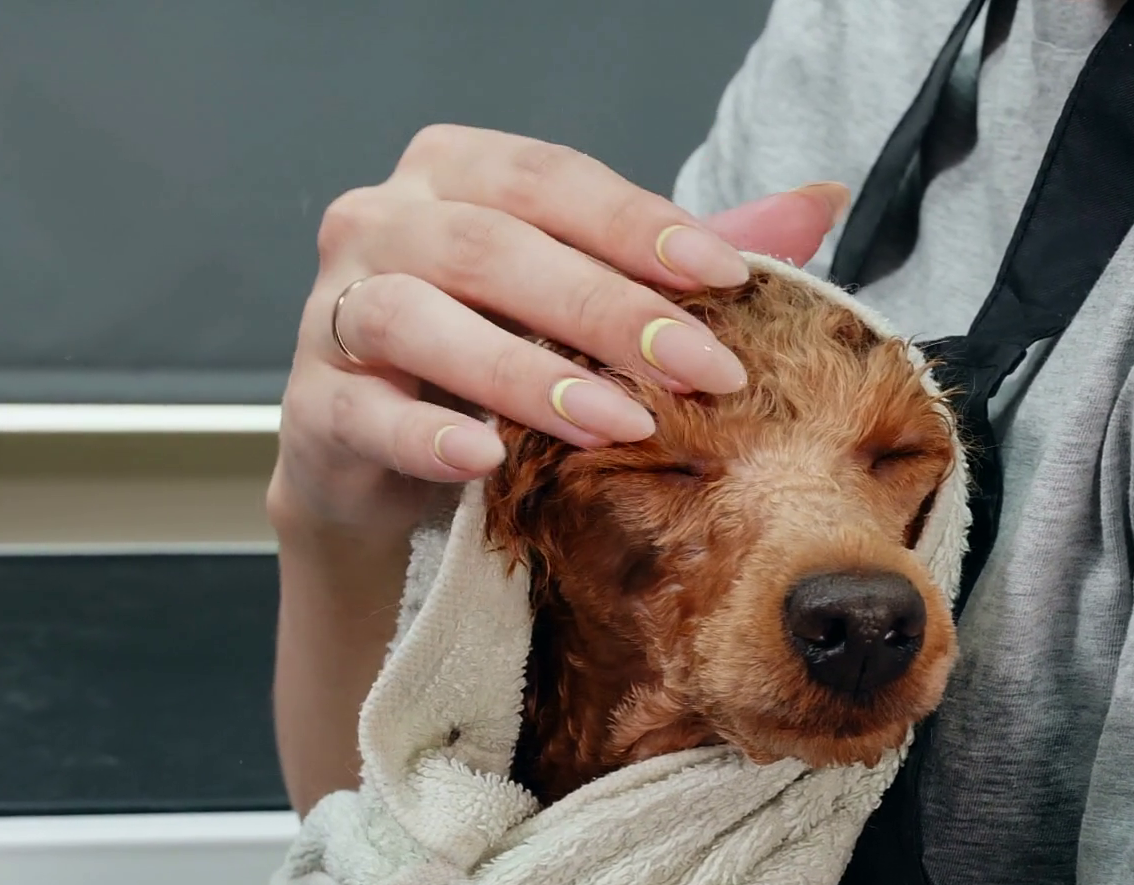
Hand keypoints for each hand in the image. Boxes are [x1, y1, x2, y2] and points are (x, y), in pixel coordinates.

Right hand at [267, 124, 847, 543]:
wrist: (393, 462)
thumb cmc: (501, 358)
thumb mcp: (597, 299)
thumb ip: (686, 255)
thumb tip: (819, 202)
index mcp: (461, 174)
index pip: (556, 182)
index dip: (643, 226)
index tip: (731, 276)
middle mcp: (385, 221)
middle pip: (495, 247)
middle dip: (608, 311)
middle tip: (701, 371)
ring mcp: (338, 311)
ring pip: (420, 318)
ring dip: (525, 372)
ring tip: (615, 422)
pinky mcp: (314, 405)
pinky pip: (364, 412)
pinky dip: (425, 436)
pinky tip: (484, 459)